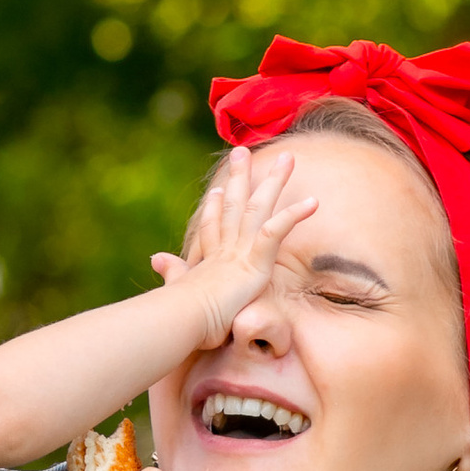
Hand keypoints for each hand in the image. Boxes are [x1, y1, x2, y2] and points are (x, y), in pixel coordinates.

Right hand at [151, 145, 315, 348]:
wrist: (184, 319)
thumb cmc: (181, 314)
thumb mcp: (177, 289)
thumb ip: (172, 272)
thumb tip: (156, 259)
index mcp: (209, 261)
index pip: (212, 228)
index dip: (213, 208)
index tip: (214, 191)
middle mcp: (225, 249)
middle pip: (234, 204)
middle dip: (240, 177)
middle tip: (242, 152)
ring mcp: (240, 251)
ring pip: (259, 207)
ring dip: (274, 181)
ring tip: (288, 157)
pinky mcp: (254, 260)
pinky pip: (277, 230)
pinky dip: (294, 215)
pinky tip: (313, 202)